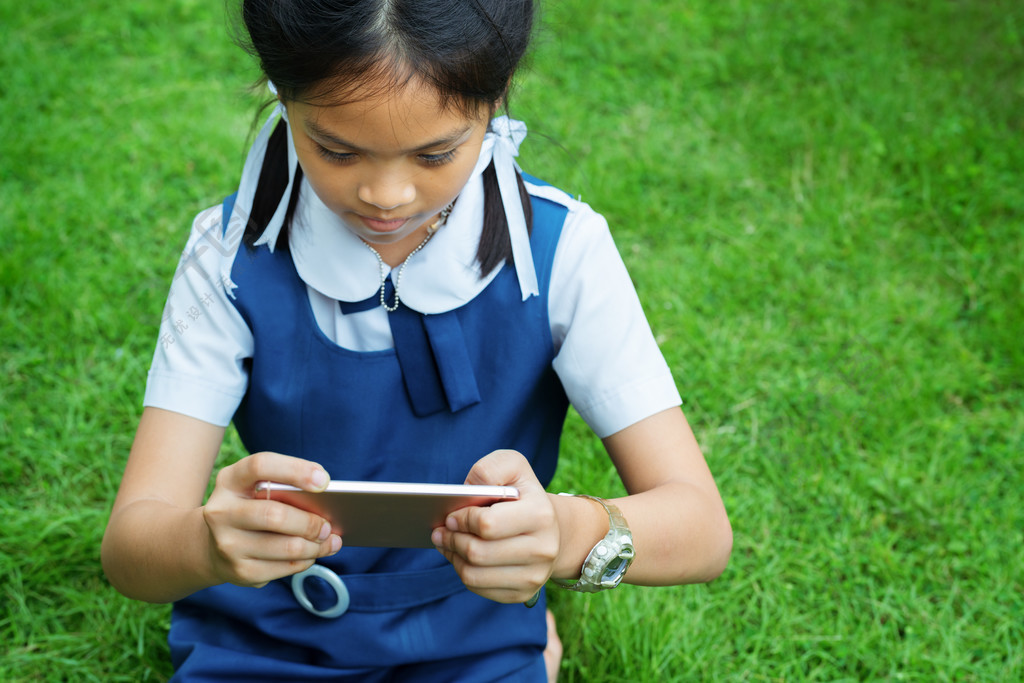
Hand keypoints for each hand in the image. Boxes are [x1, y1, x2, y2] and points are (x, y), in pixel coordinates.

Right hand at [202, 452, 341, 587]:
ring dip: (315, 546)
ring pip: (286, 546)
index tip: (324, 481)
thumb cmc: (250, 508)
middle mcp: (221, 511)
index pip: (261, 466)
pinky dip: (305, 561)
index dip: (295, 471)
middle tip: (328, 526)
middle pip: (275, 514)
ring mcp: (227, 544)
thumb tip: (327, 502)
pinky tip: (312, 554)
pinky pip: (284, 568)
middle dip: (310, 522)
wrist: (211, 544)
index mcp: (230, 480)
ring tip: (329, 541)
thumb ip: (286, 488)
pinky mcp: (239, 571)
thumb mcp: (257, 489)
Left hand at [432, 450, 558, 603]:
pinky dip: (463, 572)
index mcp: (541, 515)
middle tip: (441, 531)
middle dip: (452, 540)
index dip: (462, 520)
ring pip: (474, 575)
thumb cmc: (522, 493)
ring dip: (453, 558)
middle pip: (478, 553)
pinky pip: (479, 588)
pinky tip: (460, 557)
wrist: (551, 527)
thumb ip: (490, 469)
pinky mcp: (524, 593)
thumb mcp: (512, 467)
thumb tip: (469, 490)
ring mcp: (535, 576)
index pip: (487, 524)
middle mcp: (543, 549)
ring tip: (446, 543)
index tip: (451, 515)